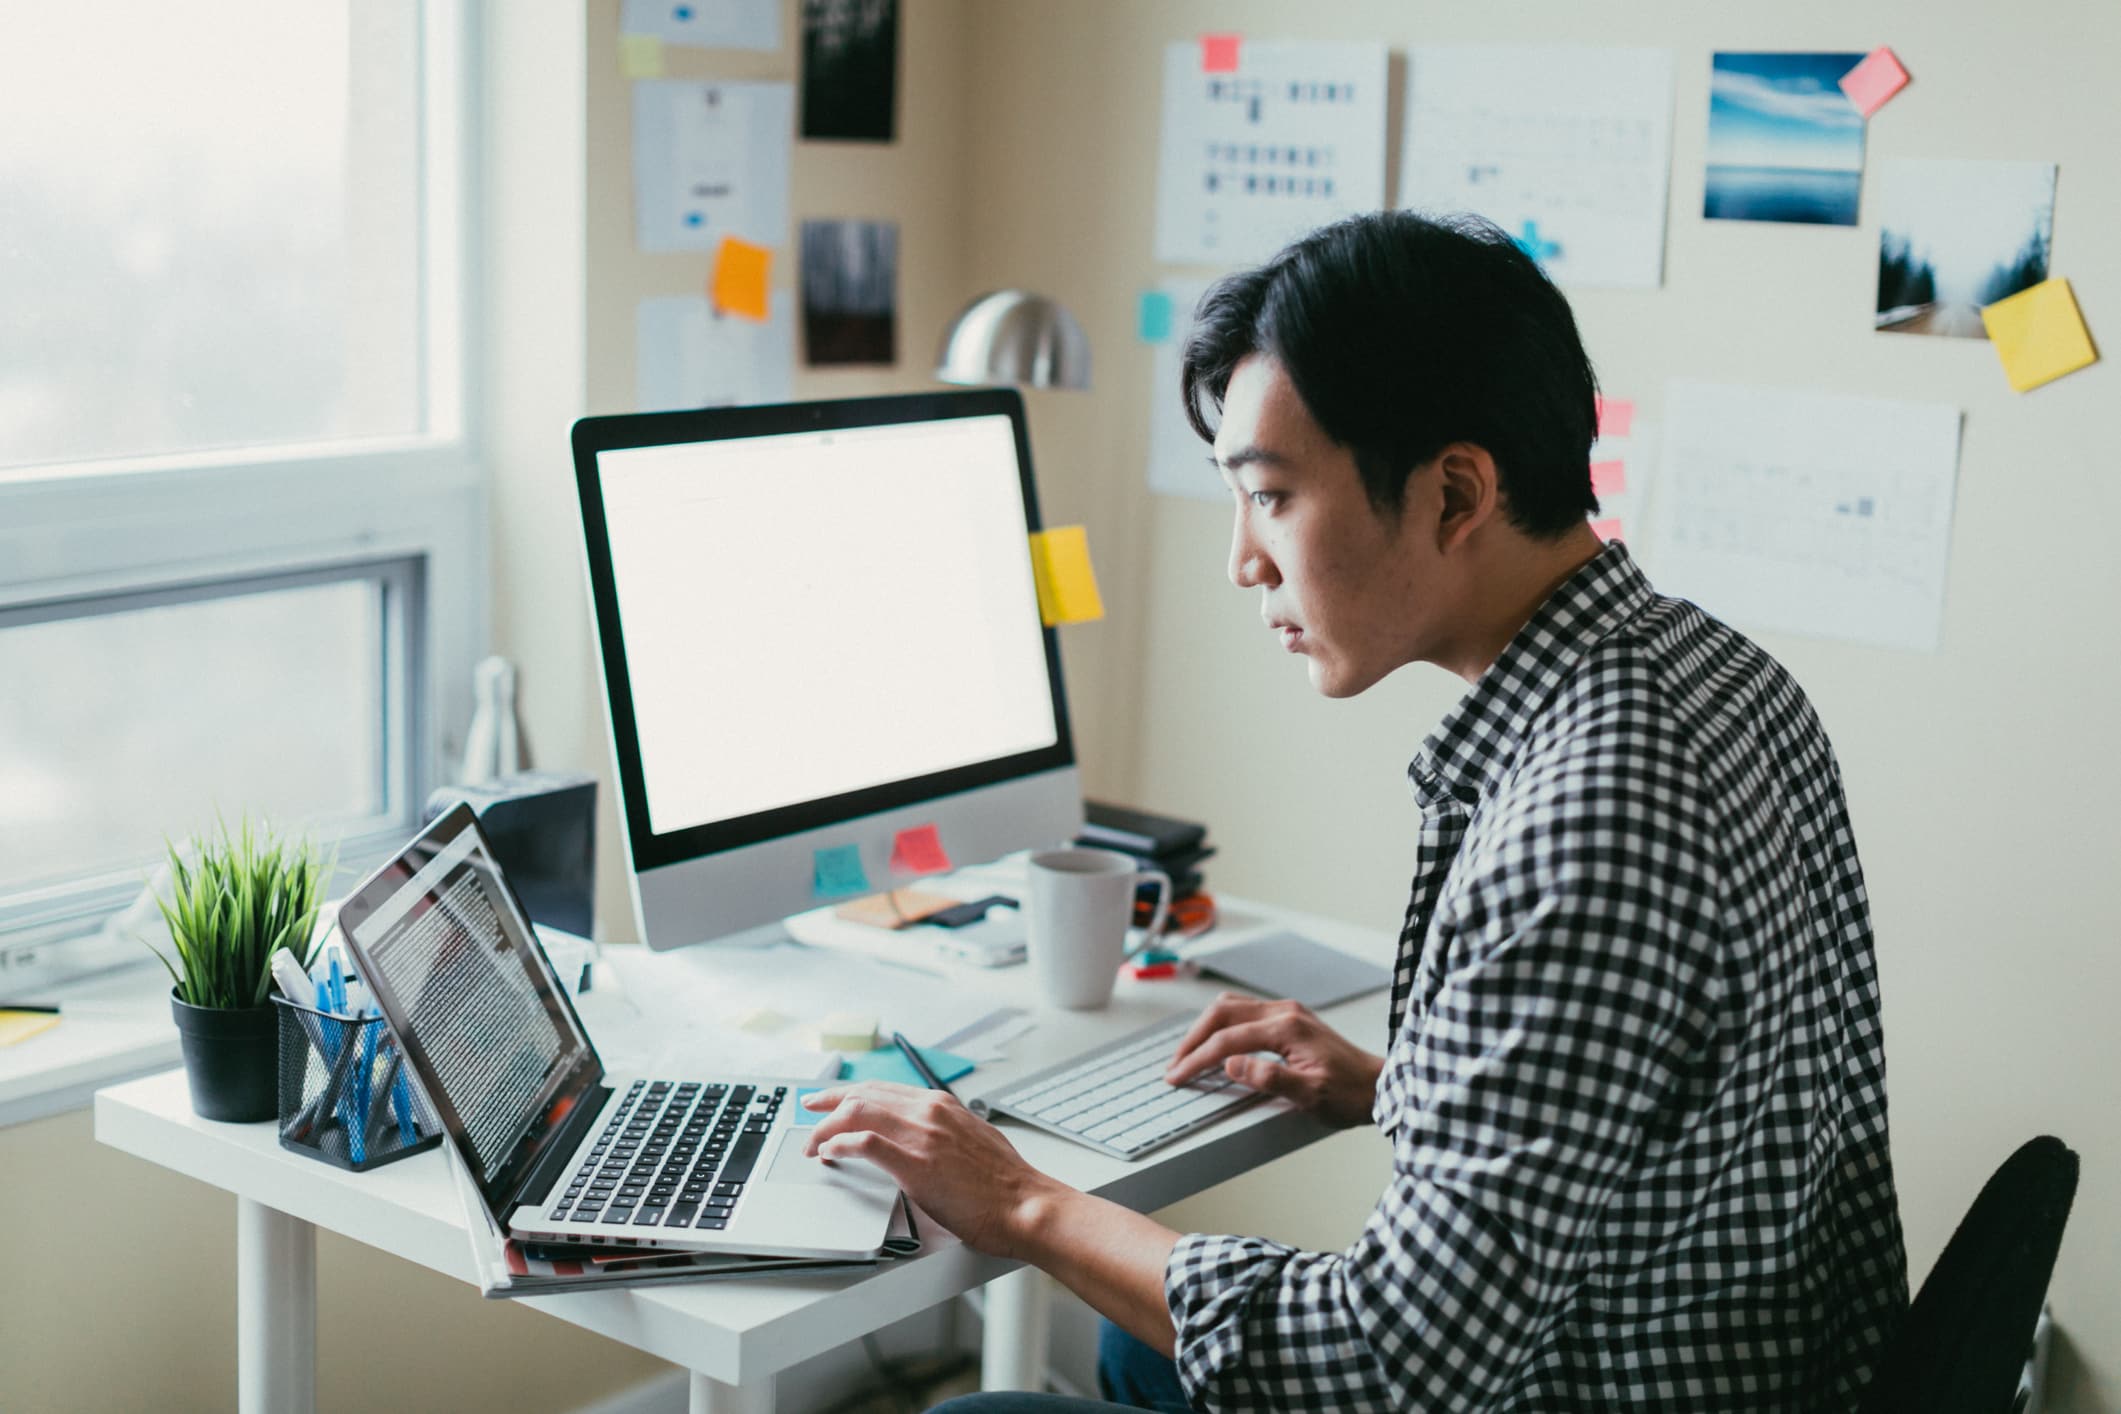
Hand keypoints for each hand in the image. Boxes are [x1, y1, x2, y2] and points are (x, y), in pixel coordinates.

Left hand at [799, 1082, 1062, 1257]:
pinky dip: (839, 1145)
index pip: (883, 1088)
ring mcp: (921, 1135)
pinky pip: (864, 1143)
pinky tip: (831, 1155)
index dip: (850, 1092)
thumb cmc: (1005, 1184)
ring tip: (813, 1144)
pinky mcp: (915, 1163)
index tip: (831, 1099)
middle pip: (863, 1094)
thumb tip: (923, 1141)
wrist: (1025, 1205)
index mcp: (942, 1105)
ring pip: (857, 1112)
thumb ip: (945, 1132)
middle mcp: (929, 1111)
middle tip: (808, 1112)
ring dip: (826, 1128)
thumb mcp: (974, 1140)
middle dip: (827, 1102)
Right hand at [1164, 993, 1383, 1128]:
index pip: (1227, 1039)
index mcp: (1287, 1028)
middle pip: (1222, 1013)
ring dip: (1205, 1028)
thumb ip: (1269, 1078)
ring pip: (1231, 1007)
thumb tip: (1231, 1064)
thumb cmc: (1350, 1094)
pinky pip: (1244, 1012)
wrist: (1380, 1087)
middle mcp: (1285, 1012)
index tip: (1177, 1076)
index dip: (1197, 1058)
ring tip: (1188, 1053)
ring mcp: (1287, 1012)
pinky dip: (1222, 1025)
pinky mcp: (1290, 1018)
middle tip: (1174, 1065)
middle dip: (1193, 1039)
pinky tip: (1216, 1041)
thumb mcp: (1311, 1095)